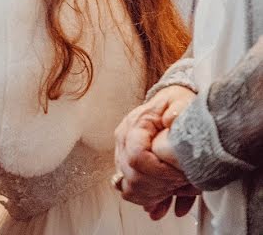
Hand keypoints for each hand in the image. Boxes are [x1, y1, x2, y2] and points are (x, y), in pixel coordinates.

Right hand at [114, 87, 196, 207]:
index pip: (137, 157)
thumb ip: (177, 110)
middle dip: (161, 187)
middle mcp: (123, 141)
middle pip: (132, 176)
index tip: (180, 174)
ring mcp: (124, 155)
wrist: (172, 104)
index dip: (160, 172)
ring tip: (175, 195)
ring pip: (129, 187)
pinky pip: (131, 191)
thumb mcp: (181, 101)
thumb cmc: (177, 103)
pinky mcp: (129, 166)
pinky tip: (162, 206)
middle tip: (184, 184)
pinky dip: (148, 201)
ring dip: (153, 197)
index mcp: (134, 126)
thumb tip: (171, 121)